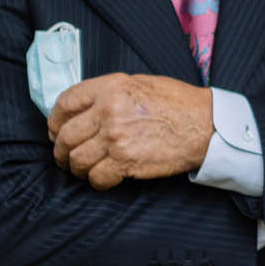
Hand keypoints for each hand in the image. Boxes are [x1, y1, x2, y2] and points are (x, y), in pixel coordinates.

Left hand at [48, 73, 212, 188]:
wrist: (208, 126)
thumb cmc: (180, 104)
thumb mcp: (141, 84)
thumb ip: (109, 93)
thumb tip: (83, 110)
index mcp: (111, 87)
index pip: (65, 104)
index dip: (55, 121)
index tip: (58, 131)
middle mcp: (109, 111)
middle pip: (66, 136)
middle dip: (61, 151)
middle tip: (66, 157)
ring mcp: (116, 138)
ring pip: (77, 160)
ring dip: (77, 169)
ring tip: (84, 170)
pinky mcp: (126, 161)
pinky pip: (97, 177)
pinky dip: (97, 181)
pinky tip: (105, 178)